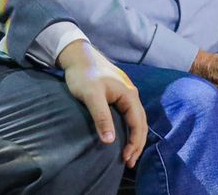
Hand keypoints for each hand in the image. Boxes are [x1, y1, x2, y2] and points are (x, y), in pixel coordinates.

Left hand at [57, 40, 145, 167]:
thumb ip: (101, 117)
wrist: (77, 55)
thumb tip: (109, 141)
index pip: (138, 124)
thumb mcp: (91, 96)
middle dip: (137, 144)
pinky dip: (129, 128)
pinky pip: (129, 115)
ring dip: (134, 137)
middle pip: (141, 123)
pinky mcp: (118, 94)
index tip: (126, 159)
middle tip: (129, 163)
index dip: (134, 143)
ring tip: (128, 154)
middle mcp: (131, 94)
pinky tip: (123, 136)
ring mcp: (126, 93)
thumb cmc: (83, 74)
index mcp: (129, 95)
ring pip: (136, 119)